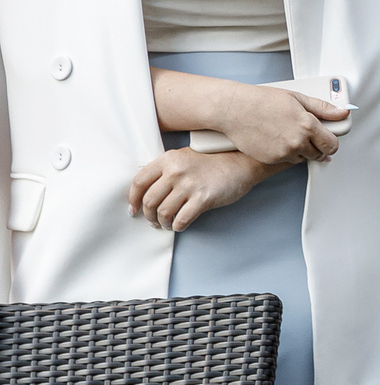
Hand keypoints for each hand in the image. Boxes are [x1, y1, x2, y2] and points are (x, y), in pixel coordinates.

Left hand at [127, 149, 266, 231]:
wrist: (242, 163)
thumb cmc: (213, 161)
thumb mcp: (185, 158)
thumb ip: (165, 170)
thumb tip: (146, 194)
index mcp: (168, 159)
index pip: (139, 181)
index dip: (132, 199)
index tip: (134, 209)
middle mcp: (176, 171)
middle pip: (149, 200)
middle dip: (148, 215)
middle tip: (152, 221)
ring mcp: (190, 185)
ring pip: (163, 212)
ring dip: (162, 223)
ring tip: (166, 224)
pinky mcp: (204, 198)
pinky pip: (182, 219)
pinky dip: (177, 226)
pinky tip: (180, 225)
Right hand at [202, 81, 346, 165]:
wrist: (235, 110)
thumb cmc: (263, 101)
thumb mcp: (298, 98)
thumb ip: (323, 108)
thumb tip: (342, 112)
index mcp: (308, 125)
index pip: (332, 144)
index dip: (332, 143)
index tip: (330, 140)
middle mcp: (298, 141)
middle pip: (319, 154)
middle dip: (318, 147)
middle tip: (310, 136)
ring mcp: (284, 152)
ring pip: (302, 158)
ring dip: (302, 150)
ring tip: (291, 135)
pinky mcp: (271, 159)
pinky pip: (287, 160)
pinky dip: (287, 153)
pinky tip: (280, 140)